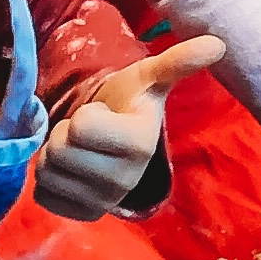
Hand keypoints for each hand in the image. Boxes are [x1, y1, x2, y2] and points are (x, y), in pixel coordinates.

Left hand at [34, 33, 224, 221]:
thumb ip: (178, 62)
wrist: (119, 139)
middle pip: (60, 151)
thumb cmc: (130, 102)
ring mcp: (104, 203)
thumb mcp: (149, 77)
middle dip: (65, 134)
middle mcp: (125, 181)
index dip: (84, 115)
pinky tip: (72, 171)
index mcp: (140, 144)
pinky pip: (44, 195)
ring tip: (80, 148)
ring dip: (54, 155)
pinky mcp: (83, 215)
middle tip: (88, 132)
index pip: (80, 127)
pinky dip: (49, 180)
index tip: (105, 115)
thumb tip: (217, 44)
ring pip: (48, 173)